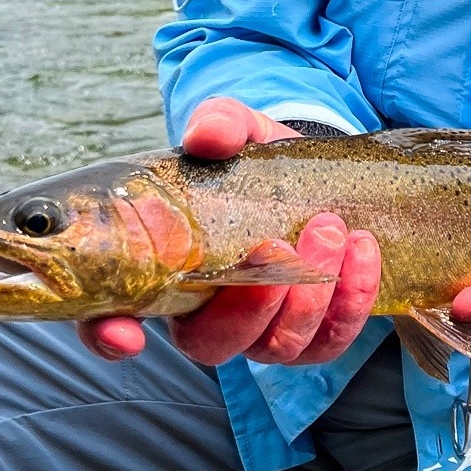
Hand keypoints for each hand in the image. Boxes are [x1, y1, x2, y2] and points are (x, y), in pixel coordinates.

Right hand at [76, 96, 379, 364]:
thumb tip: (207, 136)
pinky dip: (351, 297)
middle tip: (279, 242)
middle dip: (250, 303)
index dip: (108, 335)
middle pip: (213, 344)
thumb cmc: (255, 162)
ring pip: (278, 346)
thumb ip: (219, 124)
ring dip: (307, 295)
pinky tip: (362, 249)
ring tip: (330, 230)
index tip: (127, 334)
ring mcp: (263, 334)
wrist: (319, 174)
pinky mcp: (316, 336)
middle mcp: (206, 316)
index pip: (113, 321)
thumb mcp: (237, 131)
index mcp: (162, 273)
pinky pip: (332, 340)